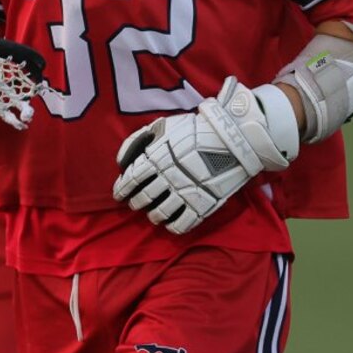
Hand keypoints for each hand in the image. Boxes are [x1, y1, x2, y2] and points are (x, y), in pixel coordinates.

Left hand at [112, 78, 299, 233]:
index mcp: (155, 158)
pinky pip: (181, 225)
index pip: (130, 180)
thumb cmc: (195, 129)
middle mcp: (166, 178)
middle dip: (136, 202)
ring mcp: (184, 193)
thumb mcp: (162, 126)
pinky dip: (172, 226)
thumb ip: (137, 141)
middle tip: (136, 203)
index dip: (121, 189)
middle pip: (143, 198)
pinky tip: (170, 223)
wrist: (233, 137)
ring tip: (153, 214)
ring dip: (153, 215)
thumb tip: (122, 162)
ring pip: (159, 214)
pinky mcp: (202, 205)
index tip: (119, 194)